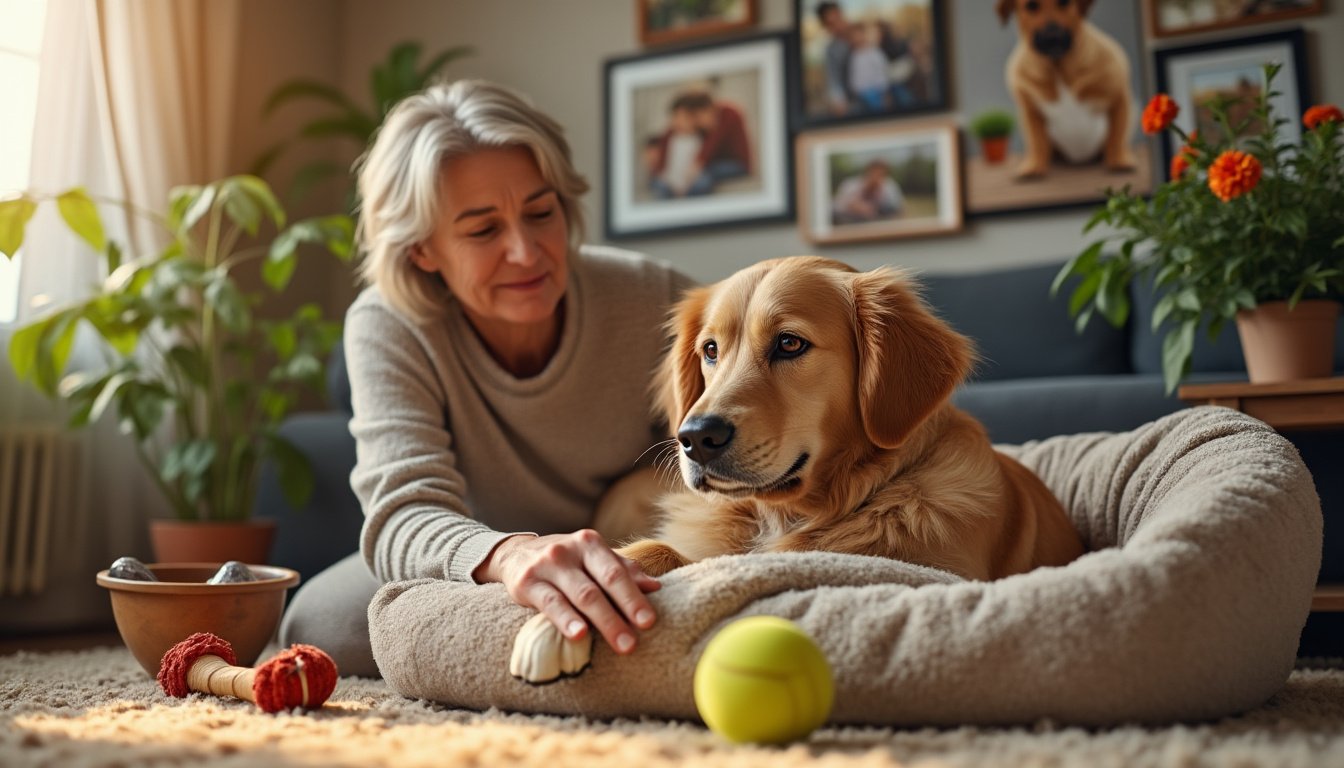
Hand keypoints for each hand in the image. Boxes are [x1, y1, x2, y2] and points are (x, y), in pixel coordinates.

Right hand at [474, 531, 660, 654]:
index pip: (617, 572)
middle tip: (634, 642)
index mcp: (590, 543)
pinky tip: (579, 634)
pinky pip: (550, 603)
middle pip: (601, 585)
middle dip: (621, 614)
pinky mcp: (526, 582)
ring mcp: (547, 565)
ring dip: (601, 620)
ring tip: (617, 643)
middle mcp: (570, 550)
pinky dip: (566, 619)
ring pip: (580, 595)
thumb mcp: (592, 560)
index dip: (634, 597)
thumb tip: (655, 586)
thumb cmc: (566, 562)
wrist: (515, 554)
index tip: (650, 622)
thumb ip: (623, 570)